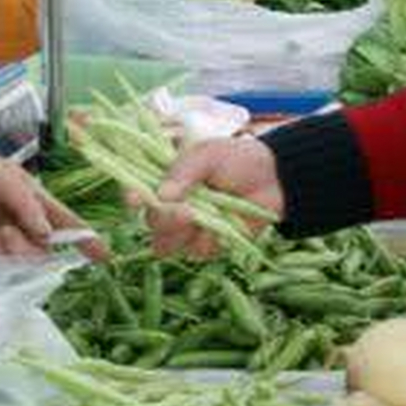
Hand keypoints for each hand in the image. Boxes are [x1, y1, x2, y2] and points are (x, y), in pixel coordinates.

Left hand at [0, 146, 98, 258]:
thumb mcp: (8, 180)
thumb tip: (45, 234)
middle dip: (19, 245)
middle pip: (39, 255)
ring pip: (11, 263)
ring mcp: (6, 242)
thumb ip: (27, 206)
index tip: (105, 255)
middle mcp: (27, 229)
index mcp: (40, 207)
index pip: (70, 227)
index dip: (88, 242)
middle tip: (2, 224)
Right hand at [146, 137, 284, 258]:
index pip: (137, 191)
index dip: (132, 197)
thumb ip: (183, 171)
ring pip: (168, 244)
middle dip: (164, 220)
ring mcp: (187, 229)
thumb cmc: (236, 159)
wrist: (273, 178)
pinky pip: (197, 251)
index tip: (133, 200)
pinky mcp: (206, 245)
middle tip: (185, 211)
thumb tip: (162, 195)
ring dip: (185, 233)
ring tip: (205, 217)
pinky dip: (210, 239)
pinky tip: (224, 223)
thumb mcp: (207, 154)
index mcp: (163, 180)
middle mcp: (170, 207)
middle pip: (151, 224)